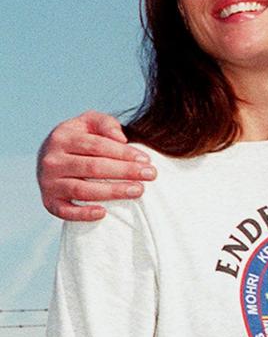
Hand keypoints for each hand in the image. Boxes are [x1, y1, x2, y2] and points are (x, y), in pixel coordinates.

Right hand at [37, 111, 155, 220]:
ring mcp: (48, 182)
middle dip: (125, 171)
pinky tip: (104, 213)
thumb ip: (106, 123)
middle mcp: (52, 160)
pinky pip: (64, 211)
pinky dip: (83, 214)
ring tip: (138, 190)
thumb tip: (121, 139)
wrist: (51, 157)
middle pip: (93, 167)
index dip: (123, 153)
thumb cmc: (79, 139)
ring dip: (112, 192)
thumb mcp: (89, 122)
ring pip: (82, 189)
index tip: (146, 160)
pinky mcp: (49, 202)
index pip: (97, 146)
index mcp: (62, 137)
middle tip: (150, 175)